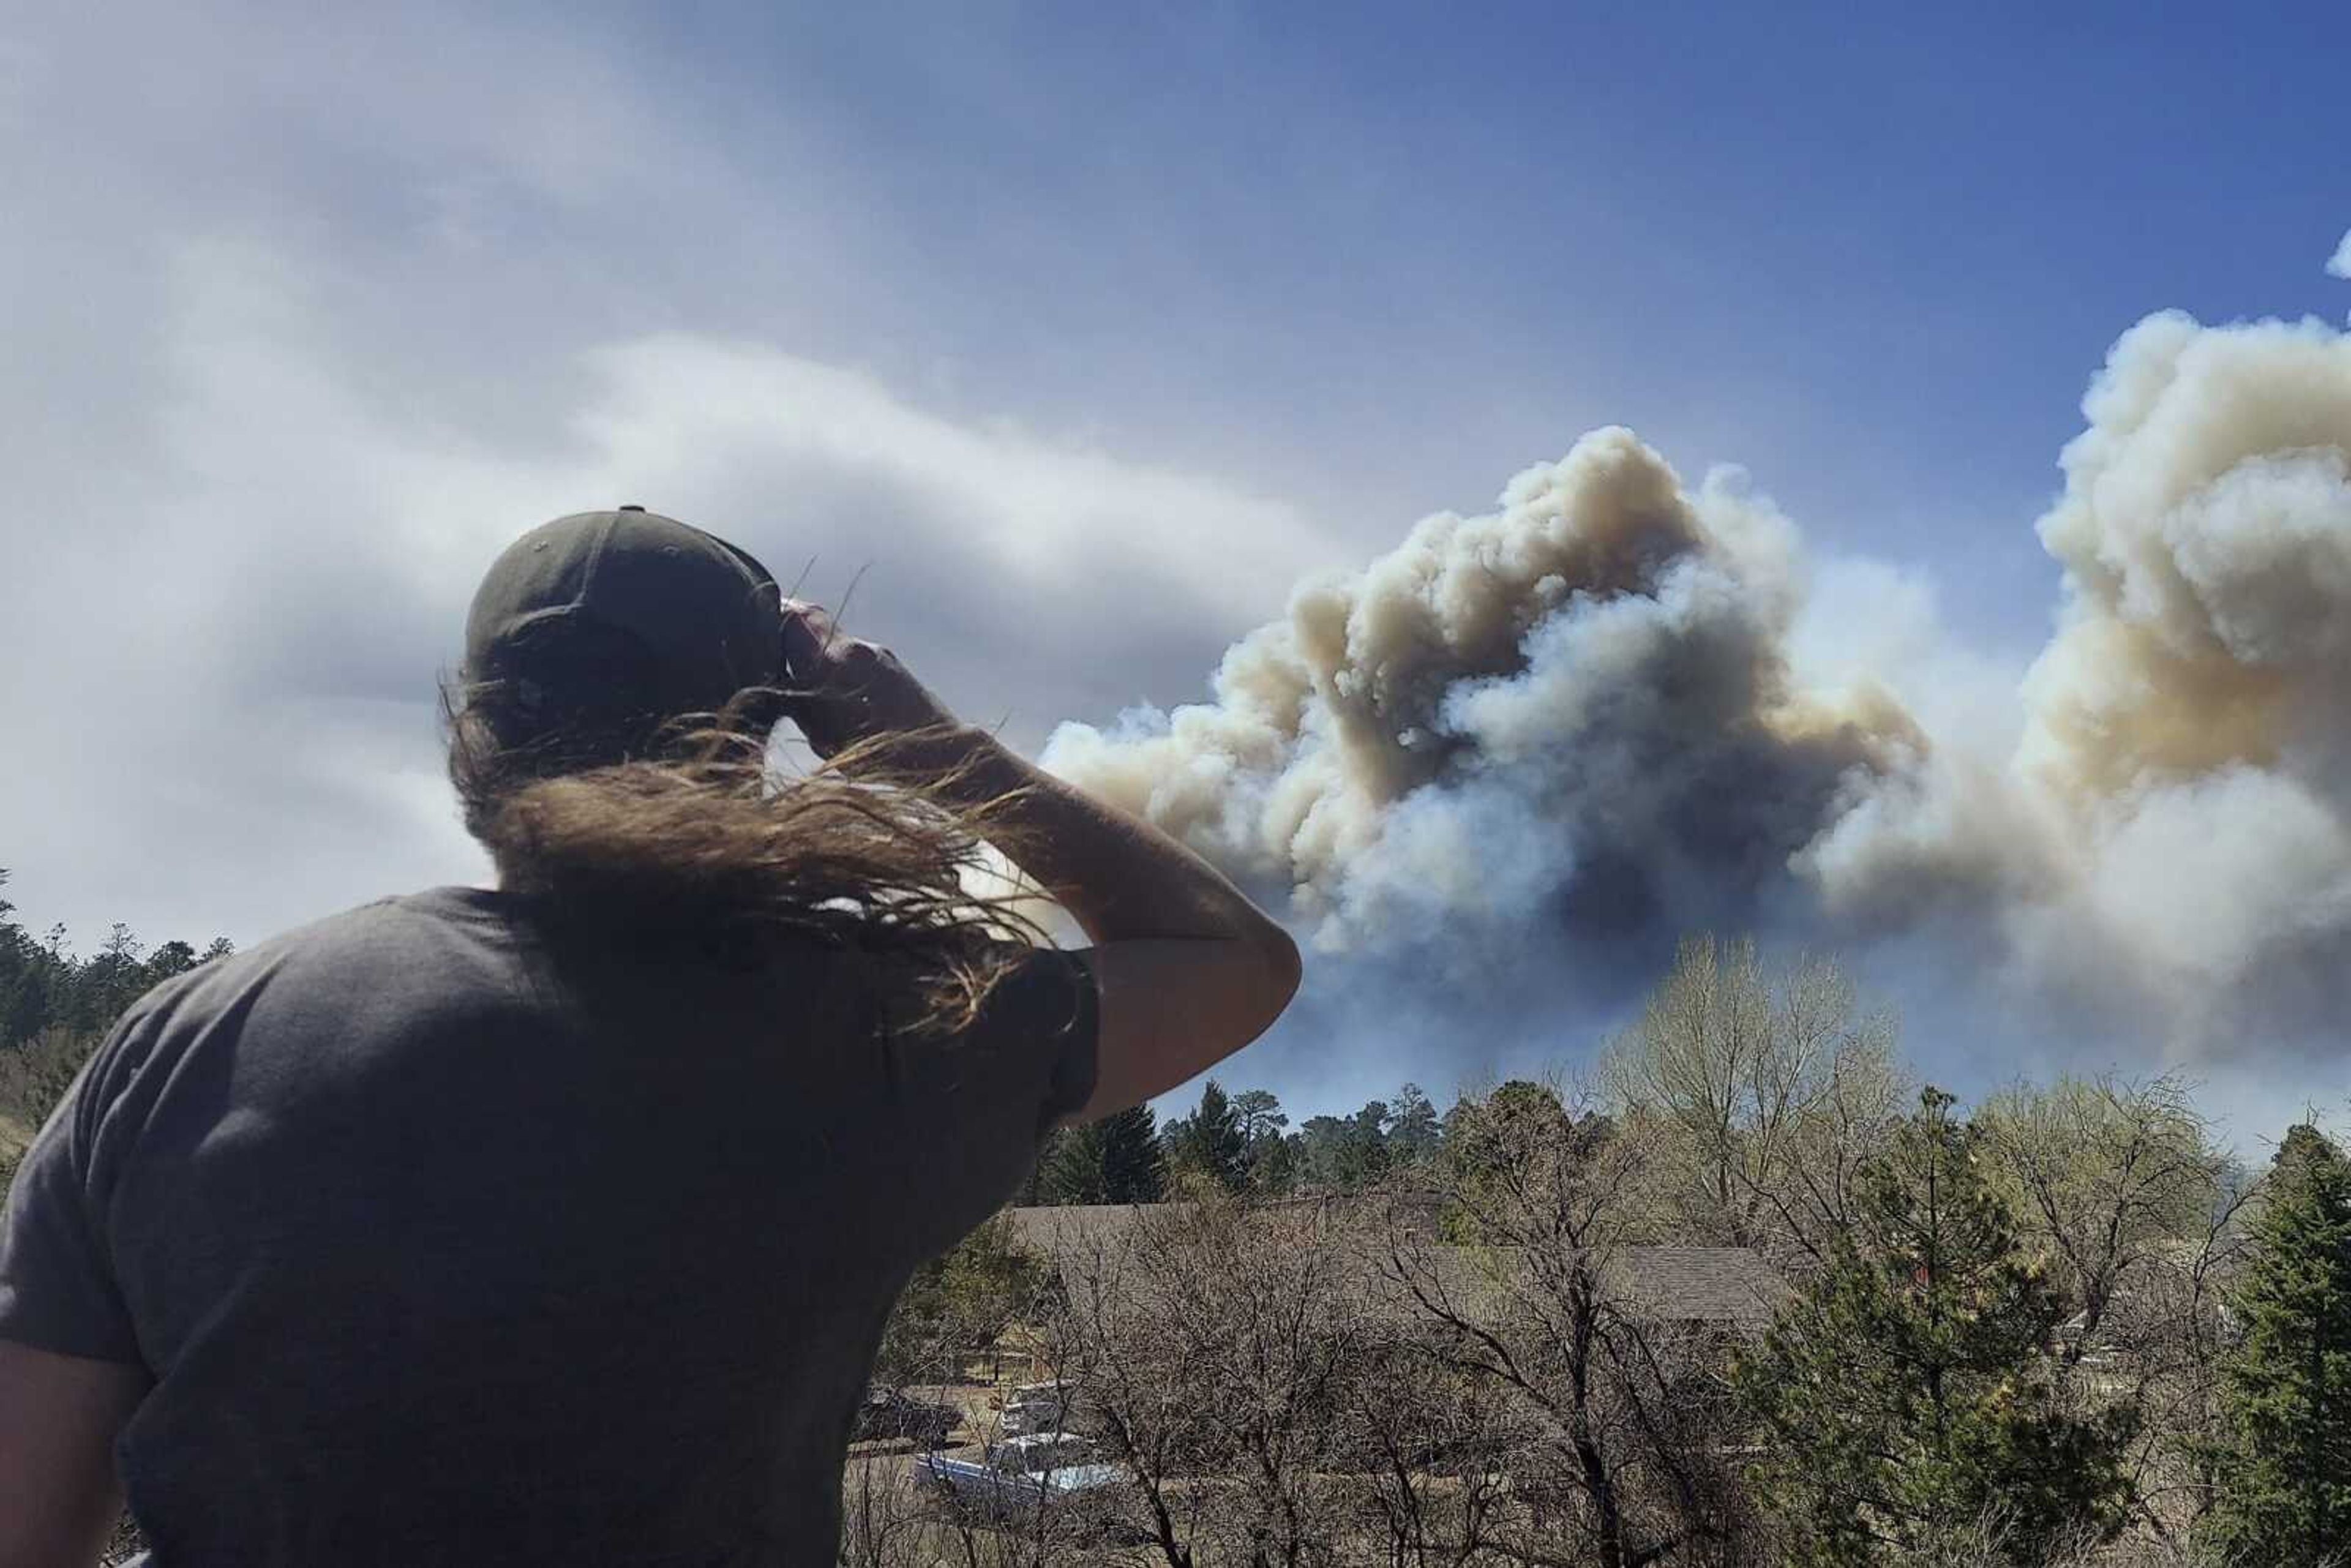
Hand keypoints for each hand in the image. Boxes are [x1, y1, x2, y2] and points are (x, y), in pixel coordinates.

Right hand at [777, 601, 963, 761]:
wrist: (940, 752)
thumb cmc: (879, 752)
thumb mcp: (822, 734)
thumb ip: (795, 700)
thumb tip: (770, 679)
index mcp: (835, 661)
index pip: (793, 615)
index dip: (770, 617)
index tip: (751, 631)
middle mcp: (857, 648)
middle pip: (811, 617)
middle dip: (786, 627)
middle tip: (767, 647)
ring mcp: (876, 653)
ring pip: (831, 635)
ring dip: (811, 647)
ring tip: (796, 674)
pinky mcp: (889, 664)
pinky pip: (850, 651)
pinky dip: (832, 661)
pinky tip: (828, 687)